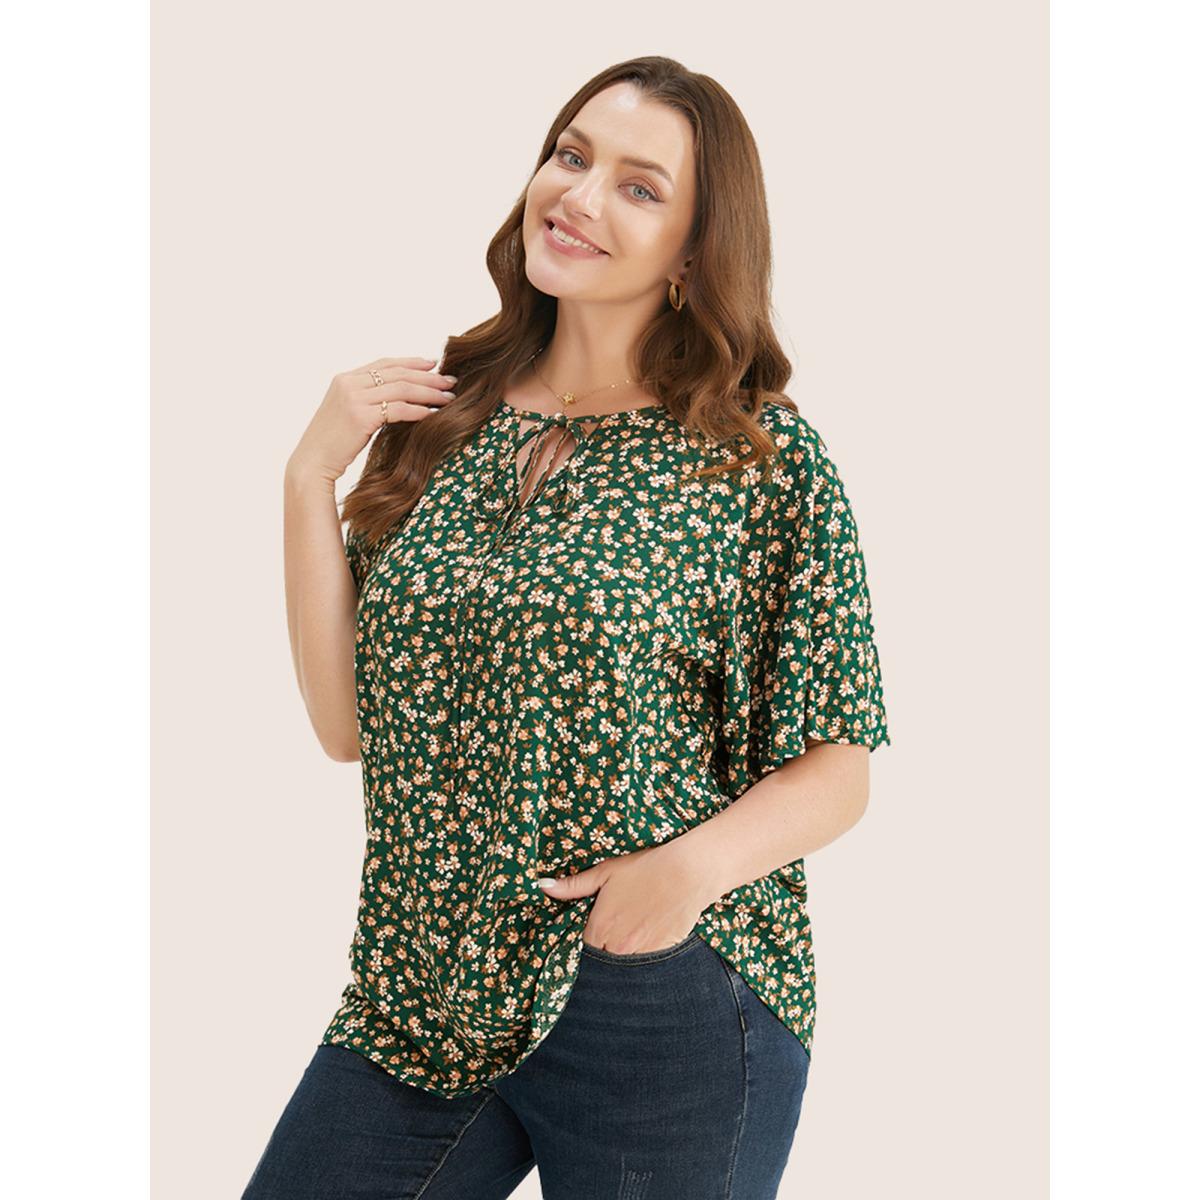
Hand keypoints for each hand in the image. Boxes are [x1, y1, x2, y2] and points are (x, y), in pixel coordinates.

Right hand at [287, 355, 457, 484]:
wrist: (312, 462)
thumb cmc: (332, 443)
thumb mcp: (347, 413)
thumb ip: (366, 399)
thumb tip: (396, 397)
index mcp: (345, 378)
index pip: (385, 363)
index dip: (411, 362)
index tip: (433, 364)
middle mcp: (348, 383)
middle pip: (397, 373)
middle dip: (428, 376)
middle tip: (451, 381)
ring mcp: (353, 398)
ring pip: (401, 388)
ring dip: (429, 393)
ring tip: (449, 398)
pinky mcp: (360, 416)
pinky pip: (398, 409)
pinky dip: (419, 410)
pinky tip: (433, 414)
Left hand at [537, 842, 713, 953]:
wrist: (687, 873)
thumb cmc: (644, 868)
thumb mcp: (605, 872)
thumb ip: (573, 885)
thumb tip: (542, 886)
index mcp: (600, 927)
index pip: (582, 947)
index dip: (587, 938)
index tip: (594, 928)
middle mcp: (617, 946)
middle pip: (601, 959)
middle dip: (604, 948)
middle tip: (615, 928)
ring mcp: (640, 954)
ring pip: (622, 964)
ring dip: (622, 953)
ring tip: (631, 931)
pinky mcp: (660, 956)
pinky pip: (644, 965)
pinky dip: (642, 955)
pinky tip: (647, 935)